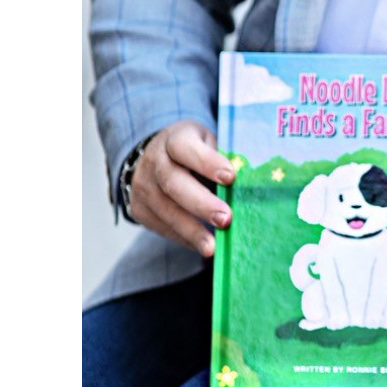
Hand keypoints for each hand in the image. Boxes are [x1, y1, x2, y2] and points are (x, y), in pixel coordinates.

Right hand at [126, 120, 231, 256]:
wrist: (155, 158)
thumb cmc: (193, 152)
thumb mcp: (207, 143)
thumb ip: (222, 158)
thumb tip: (247, 185)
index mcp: (173, 139)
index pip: (184, 147)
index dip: (207, 162)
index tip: (230, 178)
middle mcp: (153, 161)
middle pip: (173, 182)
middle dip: (200, 203)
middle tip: (225, 219)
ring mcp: (143, 186)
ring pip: (165, 210)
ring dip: (191, 230)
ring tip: (212, 247)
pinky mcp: (139, 209)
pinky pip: (161, 226)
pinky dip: (183, 238)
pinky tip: (200, 246)